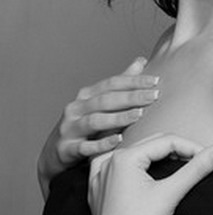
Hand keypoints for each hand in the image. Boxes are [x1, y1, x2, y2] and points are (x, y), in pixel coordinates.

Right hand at [37, 57, 159, 195]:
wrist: (56, 153)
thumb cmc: (84, 126)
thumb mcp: (100, 104)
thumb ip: (120, 85)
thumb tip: (140, 61)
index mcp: (86, 95)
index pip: (112, 83)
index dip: (133, 81)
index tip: (155, 81)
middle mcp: (76, 108)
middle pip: (105, 100)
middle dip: (131, 97)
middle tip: (154, 96)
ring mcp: (70, 128)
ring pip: (95, 121)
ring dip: (118, 118)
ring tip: (139, 115)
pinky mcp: (67, 148)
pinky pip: (86, 147)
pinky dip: (102, 143)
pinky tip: (119, 140)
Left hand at [88, 134, 212, 214]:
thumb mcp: (173, 191)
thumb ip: (199, 166)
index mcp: (124, 157)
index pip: (167, 141)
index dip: (192, 147)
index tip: (209, 158)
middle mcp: (107, 163)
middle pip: (150, 145)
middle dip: (175, 151)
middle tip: (196, 163)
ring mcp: (99, 177)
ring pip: (132, 155)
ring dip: (153, 157)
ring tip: (172, 167)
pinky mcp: (96, 191)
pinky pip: (112, 168)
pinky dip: (129, 167)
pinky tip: (138, 173)